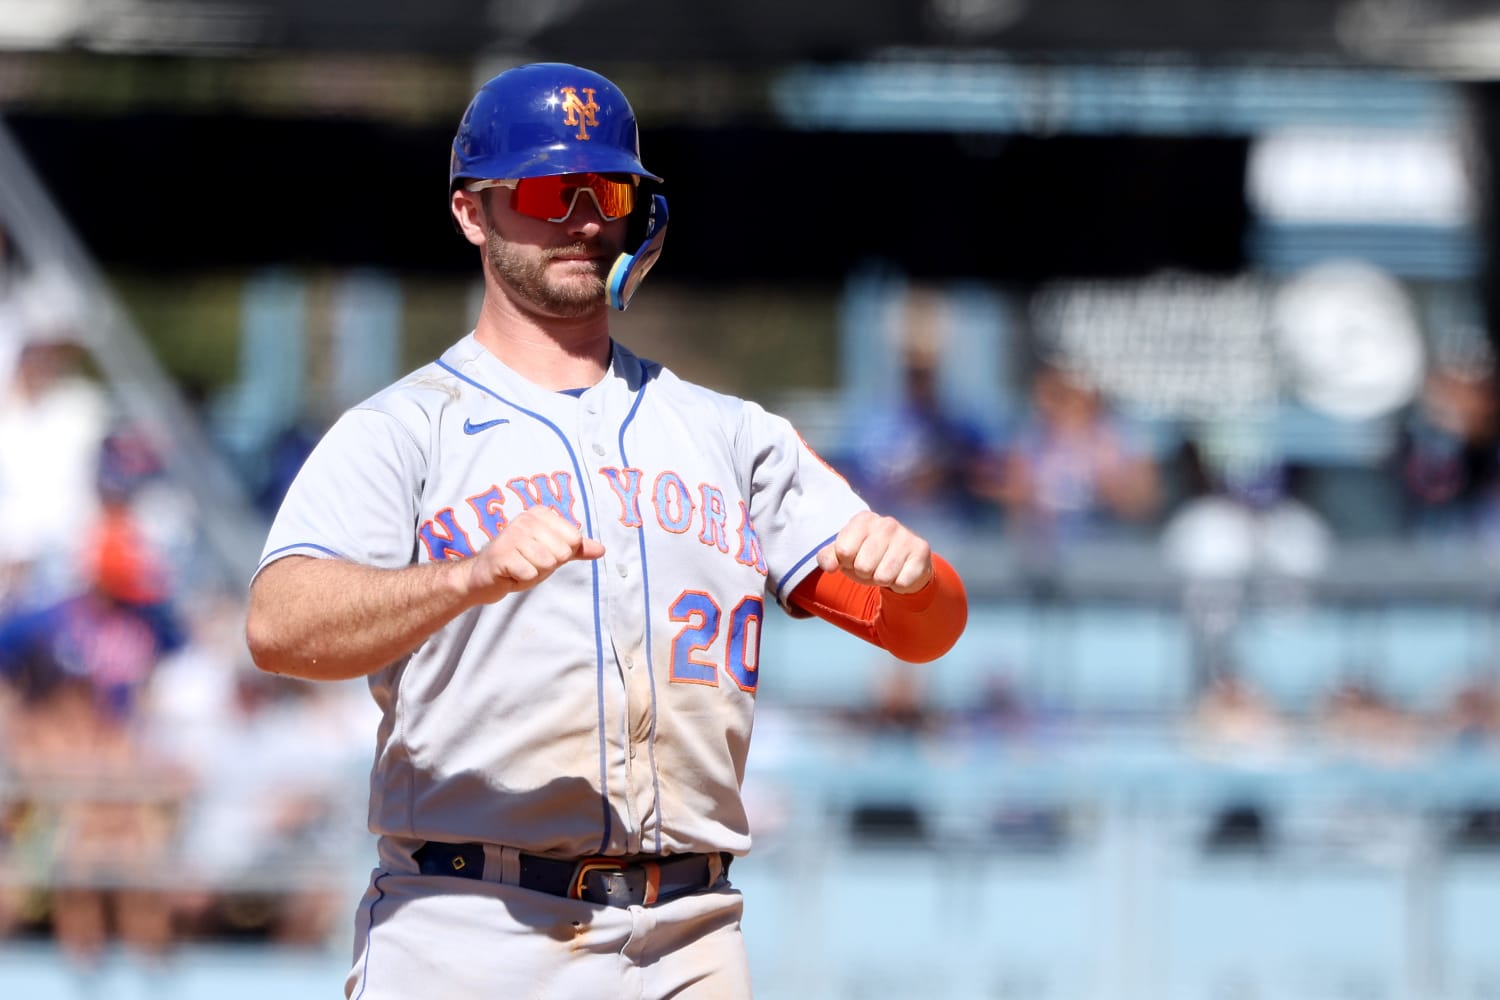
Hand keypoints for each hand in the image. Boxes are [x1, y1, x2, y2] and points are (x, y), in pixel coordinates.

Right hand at [464, 507, 604, 601]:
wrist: (485, 577)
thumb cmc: (520, 562)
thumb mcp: (552, 554)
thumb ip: (577, 549)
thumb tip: (601, 549)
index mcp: (541, 514)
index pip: (575, 539)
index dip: (561, 555)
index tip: (542, 553)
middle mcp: (526, 519)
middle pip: (562, 552)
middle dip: (548, 565)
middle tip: (529, 562)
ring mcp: (512, 535)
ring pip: (547, 563)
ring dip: (535, 572)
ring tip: (520, 567)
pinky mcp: (501, 554)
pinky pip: (530, 573)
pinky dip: (522, 579)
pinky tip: (510, 573)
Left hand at [816, 511, 932, 594]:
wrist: (903, 563)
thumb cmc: (868, 556)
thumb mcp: (845, 555)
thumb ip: (828, 557)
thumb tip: (828, 566)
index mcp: (863, 520)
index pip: (843, 551)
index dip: (846, 562)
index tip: (855, 557)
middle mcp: (886, 523)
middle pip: (862, 566)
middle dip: (864, 573)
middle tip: (873, 566)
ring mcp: (906, 535)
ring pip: (883, 576)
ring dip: (881, 580)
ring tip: (886, 569)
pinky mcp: (922, 550)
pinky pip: (901, 582)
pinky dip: (898, 584)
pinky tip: (901, 572)